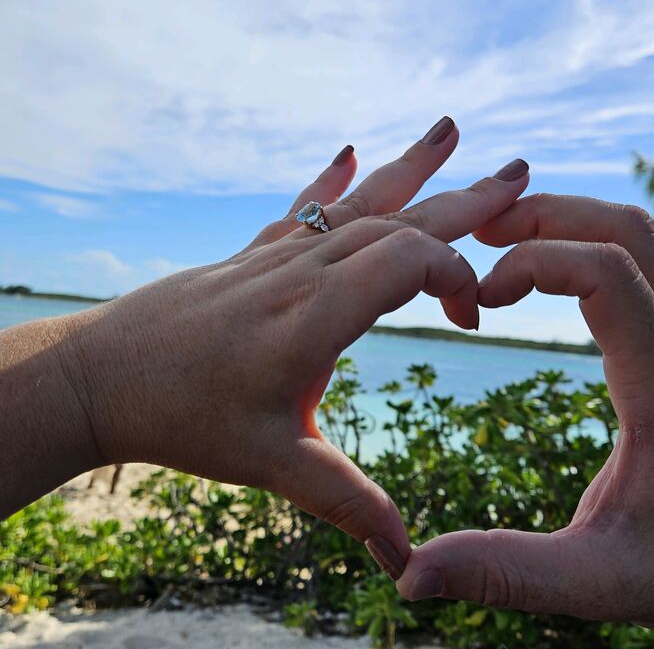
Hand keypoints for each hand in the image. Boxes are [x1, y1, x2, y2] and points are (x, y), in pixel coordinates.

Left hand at [51, 119, 529, 577]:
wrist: (100, 375)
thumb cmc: (182, 418)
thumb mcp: (268, 463)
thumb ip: (344, 501)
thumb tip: (406, 558)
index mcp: (313, 316)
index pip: (406, 259)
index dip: (455, 276)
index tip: (472, 315)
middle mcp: (300, 271)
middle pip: (396, 217)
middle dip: (465, 199)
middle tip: (521, 172)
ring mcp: (276, 255)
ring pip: (357, 201)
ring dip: (411, 168)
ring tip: (450, 128)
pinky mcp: (254, 255)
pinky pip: (305, 208)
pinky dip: (333, 179)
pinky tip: (349, 151)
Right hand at [396, 194, 653, 643]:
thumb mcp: (596, 583)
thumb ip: (506, 573)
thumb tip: (410, 575)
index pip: (608, 275)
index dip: (534, 263)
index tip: (481, 298)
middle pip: (625, 229)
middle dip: (545, 215)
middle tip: (475, 232)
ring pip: (635, 233)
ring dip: (565, 220)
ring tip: (496, 241)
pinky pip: (636, 258)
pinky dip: (582, 240)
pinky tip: (537, 267)